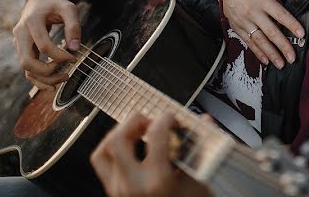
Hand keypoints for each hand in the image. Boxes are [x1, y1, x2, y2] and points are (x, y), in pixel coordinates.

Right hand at [12, 0, 80, 89]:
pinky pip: (27, 69)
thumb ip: (73, 26)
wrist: (37, 1)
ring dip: (44, 79)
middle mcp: (20, 33)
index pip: (43, 45)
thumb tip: (75, 48)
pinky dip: (38, 79)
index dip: (59, 56)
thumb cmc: (54, 5)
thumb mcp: (68, 8)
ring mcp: (18, 43)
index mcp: (31, 21)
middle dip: (48, 72)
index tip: (73, 57)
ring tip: (64, 78)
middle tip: (67, 72)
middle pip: (27, 61)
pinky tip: (53, 84)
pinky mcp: (21, 50)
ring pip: (26, 69)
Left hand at [90, 112, 211, 196]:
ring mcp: (118, 192)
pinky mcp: (113, 195)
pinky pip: (103, 166)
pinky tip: (129, 149)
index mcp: (156, 181)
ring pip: (103, 152)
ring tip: (136, 131)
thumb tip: (204, 122)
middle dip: (135, 121)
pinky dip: (113, 151)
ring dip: (118, 134)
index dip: (166, 119)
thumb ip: (200, 149)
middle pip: (119, 139)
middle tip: (150, 120)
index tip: (173, 118)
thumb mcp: (199, 183)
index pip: (156, 135)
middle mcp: (132, 186)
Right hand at [208, 0, 302, 67]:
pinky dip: (256, 52)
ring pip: (259, 40)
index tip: (302, 35)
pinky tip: (265, 61)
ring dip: (271, 54)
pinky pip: (247, 41)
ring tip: (281, 64)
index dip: (292, 25)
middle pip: (271, 32)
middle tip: (293, 58)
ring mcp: (243, 20)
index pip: (281, 15)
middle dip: (283, 46)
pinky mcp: (236, 25)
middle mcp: (253, 12)